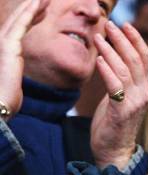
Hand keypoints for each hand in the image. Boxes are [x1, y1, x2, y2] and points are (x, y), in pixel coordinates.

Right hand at [0, 0, 48, 118]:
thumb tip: (19, 66)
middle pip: (19, 20)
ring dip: (32, 5)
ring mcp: (2, 42)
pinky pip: (21, 24)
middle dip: (33, 8)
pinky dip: (29, 12)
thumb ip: (16, 67)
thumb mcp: (14, 79)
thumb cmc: (6, 96)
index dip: (31, 17)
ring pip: (20, 18)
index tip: (44, 10)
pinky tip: (38, 4)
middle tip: (47, 0)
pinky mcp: (8, 45)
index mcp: (4, 49)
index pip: (19, 28)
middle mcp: (0, 41)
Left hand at [90, 21, 147, 169]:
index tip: (125, 24)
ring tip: (99, 38)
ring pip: (125, 70)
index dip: (136, 40)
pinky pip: (115, 87)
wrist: (115, 151)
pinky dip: (107, 71)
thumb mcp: (120, 98)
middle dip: (123, 40)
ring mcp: (134, 104)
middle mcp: (143, 94)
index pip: (145, 58)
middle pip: (136, 60)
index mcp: (144, 89)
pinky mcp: (122, 112)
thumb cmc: (114, 125)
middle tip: (109, 25)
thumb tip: (110, 58)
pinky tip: (99, 60)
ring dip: (111, 51)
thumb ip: (120, 80)